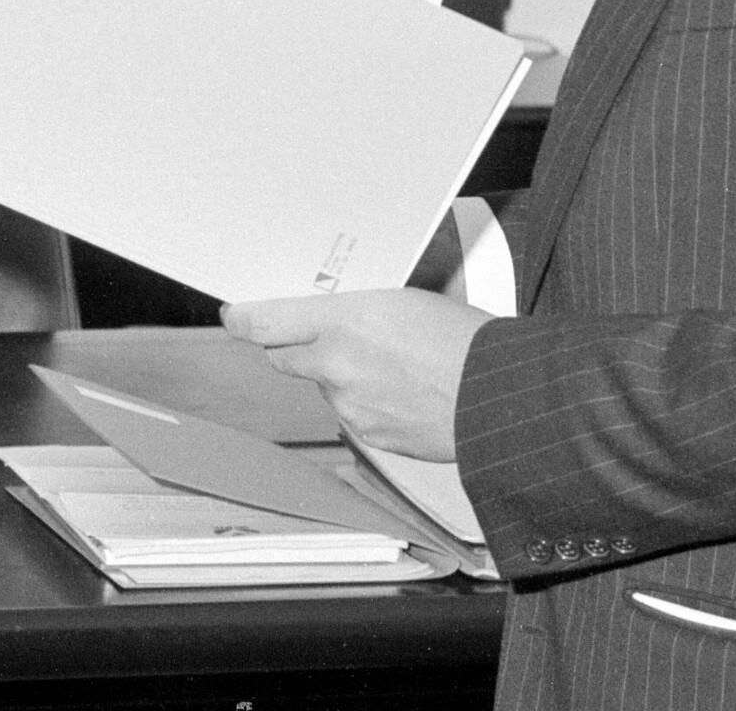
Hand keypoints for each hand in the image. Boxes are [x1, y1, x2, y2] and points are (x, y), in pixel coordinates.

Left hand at [221, 289, 491, 461]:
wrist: (501, 396)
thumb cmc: (466, 340)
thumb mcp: (405, 299)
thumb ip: (356, 308)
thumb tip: (330, 311)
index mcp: (346, 321)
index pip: (267, 322)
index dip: (243, 319)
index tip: (234, 316)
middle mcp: (338, 366)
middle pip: (285, 357)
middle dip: (296, 346)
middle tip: (324, 334)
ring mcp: (352, 406)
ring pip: (325, 386)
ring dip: (341, 375)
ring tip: (391, 364)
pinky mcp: (370, 437)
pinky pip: (354, 414)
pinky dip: (367, 402)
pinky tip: (402, 391)